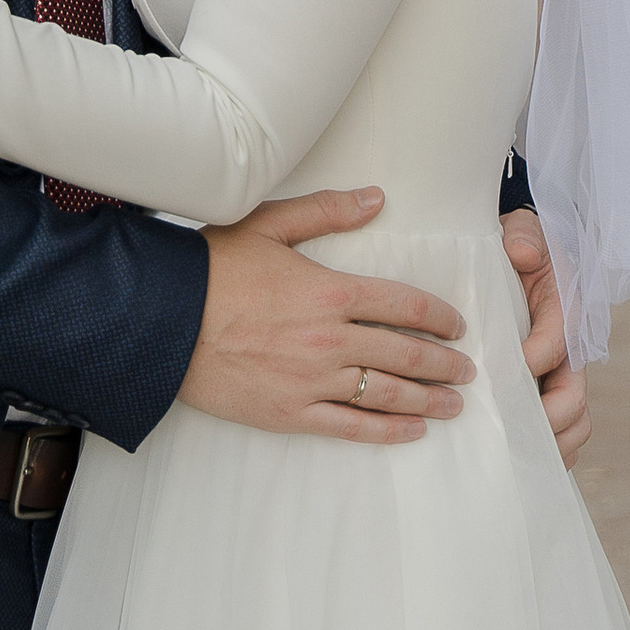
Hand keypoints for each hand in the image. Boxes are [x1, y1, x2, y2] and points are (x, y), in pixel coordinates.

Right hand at [177, 189, 475, 444]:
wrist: (161, 321)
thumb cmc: (211, 268)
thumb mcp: (268, 224)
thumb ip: (326, 210)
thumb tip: (376, 198)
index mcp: (329, 290)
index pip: (403, 305)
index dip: (438, 317)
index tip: (457, 325)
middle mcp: (330, 339)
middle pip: (404, 354)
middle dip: (443, 364)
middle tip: (468, 370)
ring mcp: (311, 381)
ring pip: (385, 394)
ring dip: (427, 400)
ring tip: (453, 405)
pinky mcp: (290, 413)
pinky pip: (350, 428)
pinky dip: (386, 432)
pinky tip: (411, 432)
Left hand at [501, 208, 590, 469]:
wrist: (516, 256)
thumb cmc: (514, 245)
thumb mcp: (521, 230)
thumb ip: (524, 236)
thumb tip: (522, 254)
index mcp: (564, 309)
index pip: (560, 340)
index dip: (538, 357)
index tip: (507, 368)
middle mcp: (567, 349)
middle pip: (574, 397)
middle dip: (549, 418)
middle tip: (513, 430)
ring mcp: (559, 375)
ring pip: (573, 423)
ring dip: (551, 444)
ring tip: (519, 460)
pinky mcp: (546, 392)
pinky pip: (559, 433)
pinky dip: (548, 454)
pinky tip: (519, 469)